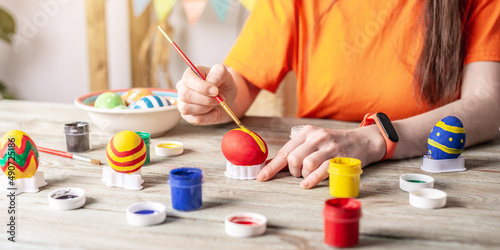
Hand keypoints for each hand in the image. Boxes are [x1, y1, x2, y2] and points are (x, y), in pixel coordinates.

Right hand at [176, 64, 237, 124]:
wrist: (226, 97)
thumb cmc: (223, 83)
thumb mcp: (225, 73)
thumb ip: (218, 73)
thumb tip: (211, 82)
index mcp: (190, 74)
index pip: (188, 79)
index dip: (202, 87)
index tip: (216, 91)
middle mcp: (183, 87)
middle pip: (185, 95)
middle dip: (205, 100)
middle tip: (218, 99)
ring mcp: (183, 102)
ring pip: (186, 109)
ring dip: (206, 109)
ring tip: (216, 104)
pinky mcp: (188, 115)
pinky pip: (195, 119)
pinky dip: (209, 117)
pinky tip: (215, 112)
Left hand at [256, 125, 384, 188]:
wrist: (361, 141)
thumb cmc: (332, 144)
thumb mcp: (313, 142)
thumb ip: (295, 152)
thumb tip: (270, 165)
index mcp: (306, 132)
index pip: (285, 151)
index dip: (272, 166)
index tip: (262, 177)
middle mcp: (316, 137)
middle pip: (293, 158)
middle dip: (293, 171)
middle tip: (300, 173)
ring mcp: (329, 147)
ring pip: (306, 164)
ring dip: (304, 175)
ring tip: (308, 176)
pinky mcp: (339, 157)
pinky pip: (321, 170)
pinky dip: (312, 179)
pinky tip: (307, 184)